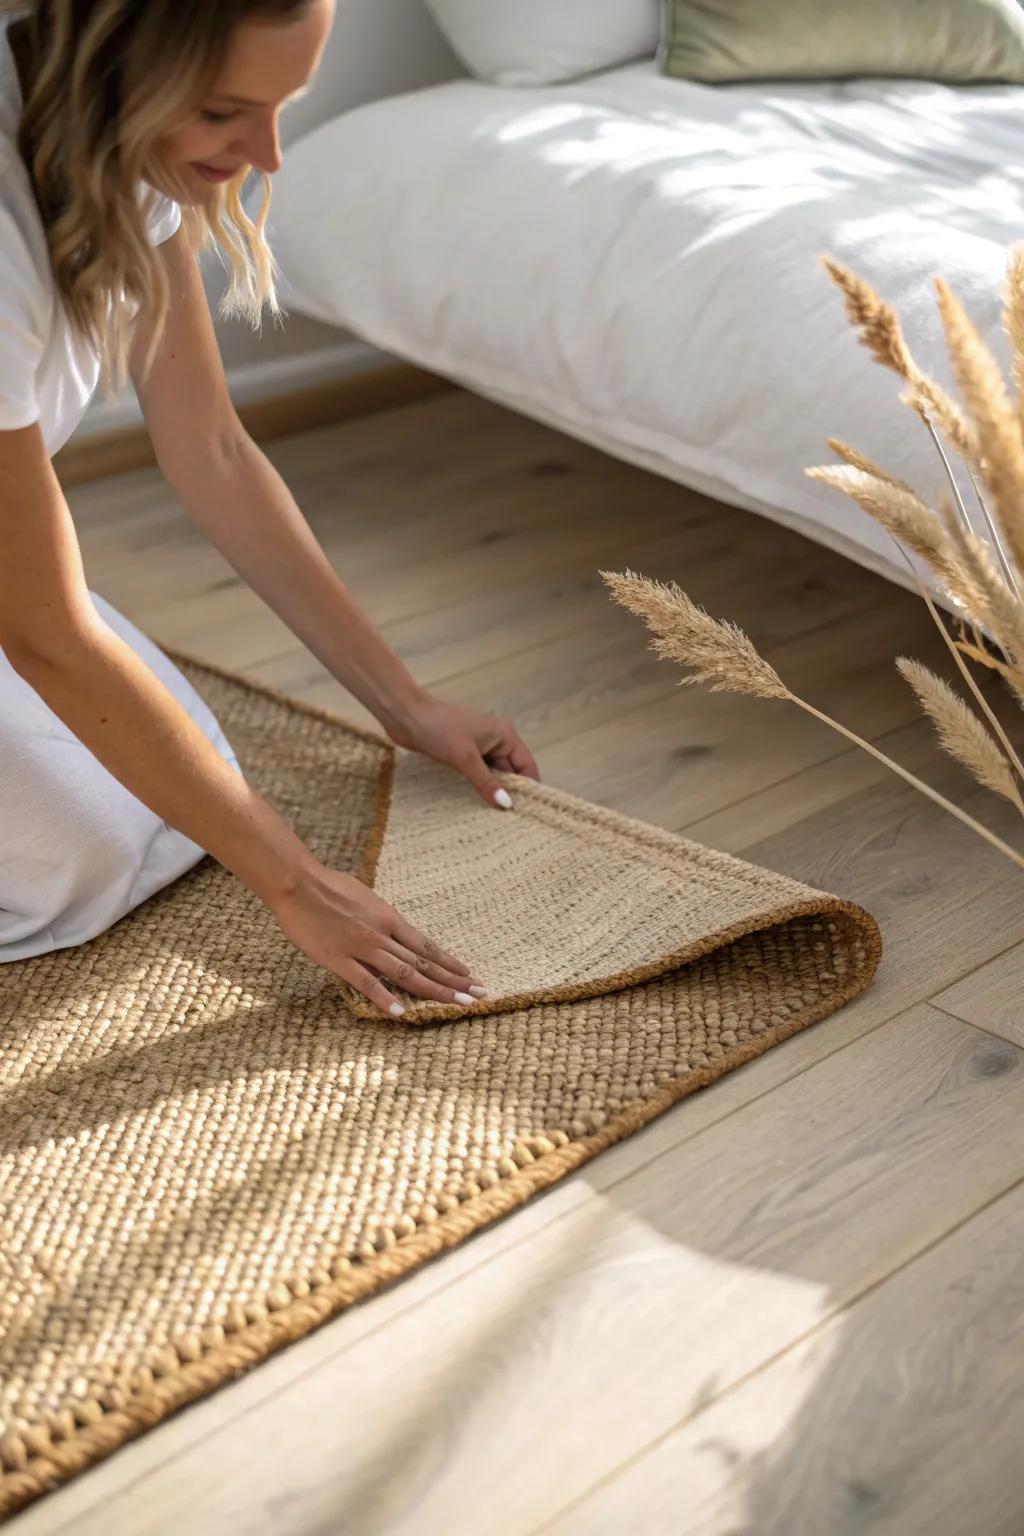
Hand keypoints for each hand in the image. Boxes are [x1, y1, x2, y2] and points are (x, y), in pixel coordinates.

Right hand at [270, 859, 489, 1016]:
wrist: (297, 882)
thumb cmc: (327, 885)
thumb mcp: (364, 896)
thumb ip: (379, 916)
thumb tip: (390, 927)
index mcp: (389, 917)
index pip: (426, 945)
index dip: (449, 962)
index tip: (469, 975)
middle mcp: (382, 933)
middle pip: (424, 962)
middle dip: (453, 981)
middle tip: (479, 995)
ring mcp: (361, 947)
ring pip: (405, 973)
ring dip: (433, 991)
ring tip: (457, 1005)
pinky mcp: (338, 959)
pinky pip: (366, 982)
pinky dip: (385, 998)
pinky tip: (402, 1013)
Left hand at [380, 691, 540, 808]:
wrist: (406, 715)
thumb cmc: (439, 728)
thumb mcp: (466, 758)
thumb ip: (486, 782)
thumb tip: (506, 804)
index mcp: (504, 735)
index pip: (526, 765)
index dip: (529, 787)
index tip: (527, 811)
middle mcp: (495, 740)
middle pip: (510, 771)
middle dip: (509, 792)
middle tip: (508, 819)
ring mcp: (477, 746)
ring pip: (492, 773)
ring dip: (491, 790)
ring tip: (493, 816)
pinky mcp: (461, 753)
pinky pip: (476, 773)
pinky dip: (477, 785)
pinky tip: (474, 802)